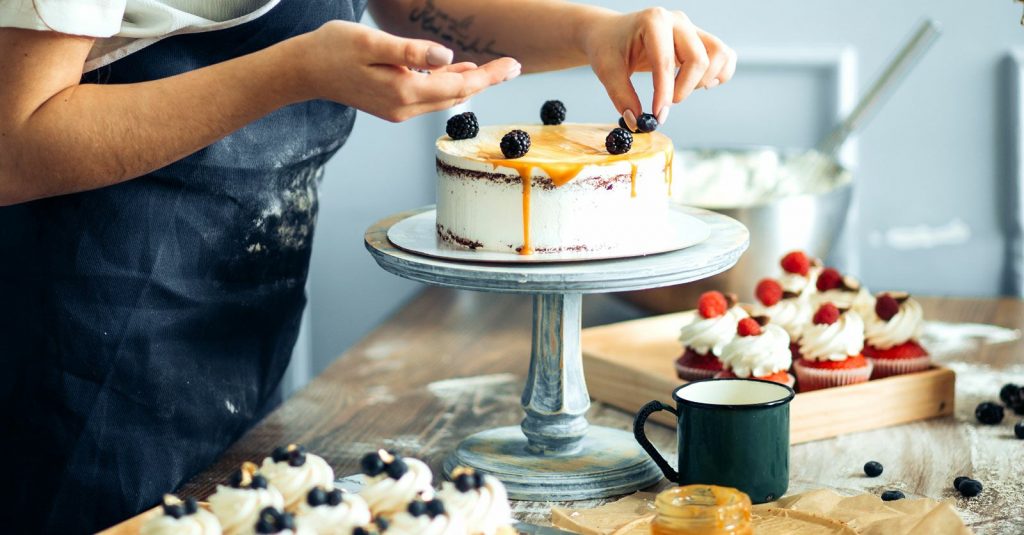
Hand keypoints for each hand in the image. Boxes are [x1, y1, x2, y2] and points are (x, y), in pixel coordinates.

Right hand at [299, 21, 520, 121]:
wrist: (304, 70)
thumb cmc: (334, 49)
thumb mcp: (373, 43)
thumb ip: (411, 51)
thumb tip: (449, 57)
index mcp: (404, 93)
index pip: (458, 86)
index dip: (489, 76)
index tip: (513, 65)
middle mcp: (404, 108)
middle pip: (456, 95)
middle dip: (485, 80)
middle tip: (512, 65)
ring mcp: (398, 110)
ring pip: (444, 97)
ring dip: (468, 82)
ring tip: (493, 68)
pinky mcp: (392, 105)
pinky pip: (429, 96)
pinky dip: (447, 83)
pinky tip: (456, 70)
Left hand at [581, 8, 735, 128]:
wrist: (610, 32)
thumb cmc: (608, 47)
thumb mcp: (606, 70)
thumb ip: (621, 97)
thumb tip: (636, 122)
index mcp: (653, 21)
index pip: (665, 61)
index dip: (664, 93)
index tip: (659, 115)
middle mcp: (677, 21)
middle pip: (699, 59)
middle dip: (684, 89)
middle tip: (665, 103)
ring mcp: (692, 28)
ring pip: (719, 54)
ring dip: (704, 80)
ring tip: (681, 89)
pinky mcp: (700, 39)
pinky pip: (725, 56)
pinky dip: (718, 74)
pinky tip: (697, 83)